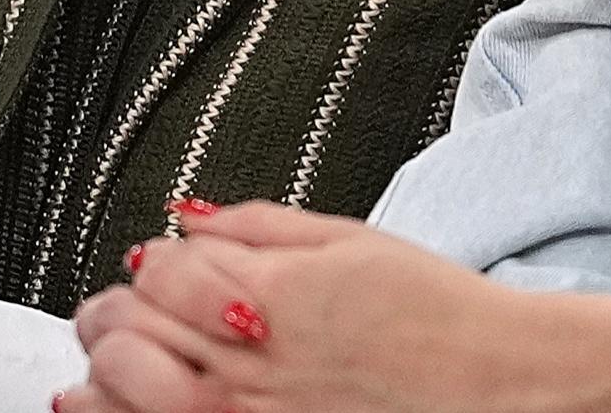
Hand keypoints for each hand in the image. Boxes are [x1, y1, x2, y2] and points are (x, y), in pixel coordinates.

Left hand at [65, 203, 610, 412]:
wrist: (498, 384)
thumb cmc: (438, 317)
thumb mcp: (348, 239)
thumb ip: (258, 225)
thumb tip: (190, 215)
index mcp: (267, 291)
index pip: (157, 267)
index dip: (157, 262)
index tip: (170, 266)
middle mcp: (246, 359)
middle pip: (123, 325)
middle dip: (118, 310)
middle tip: (135, 309)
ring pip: (122, 386)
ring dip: (112, 364)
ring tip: (129, 355)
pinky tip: (138, 402)